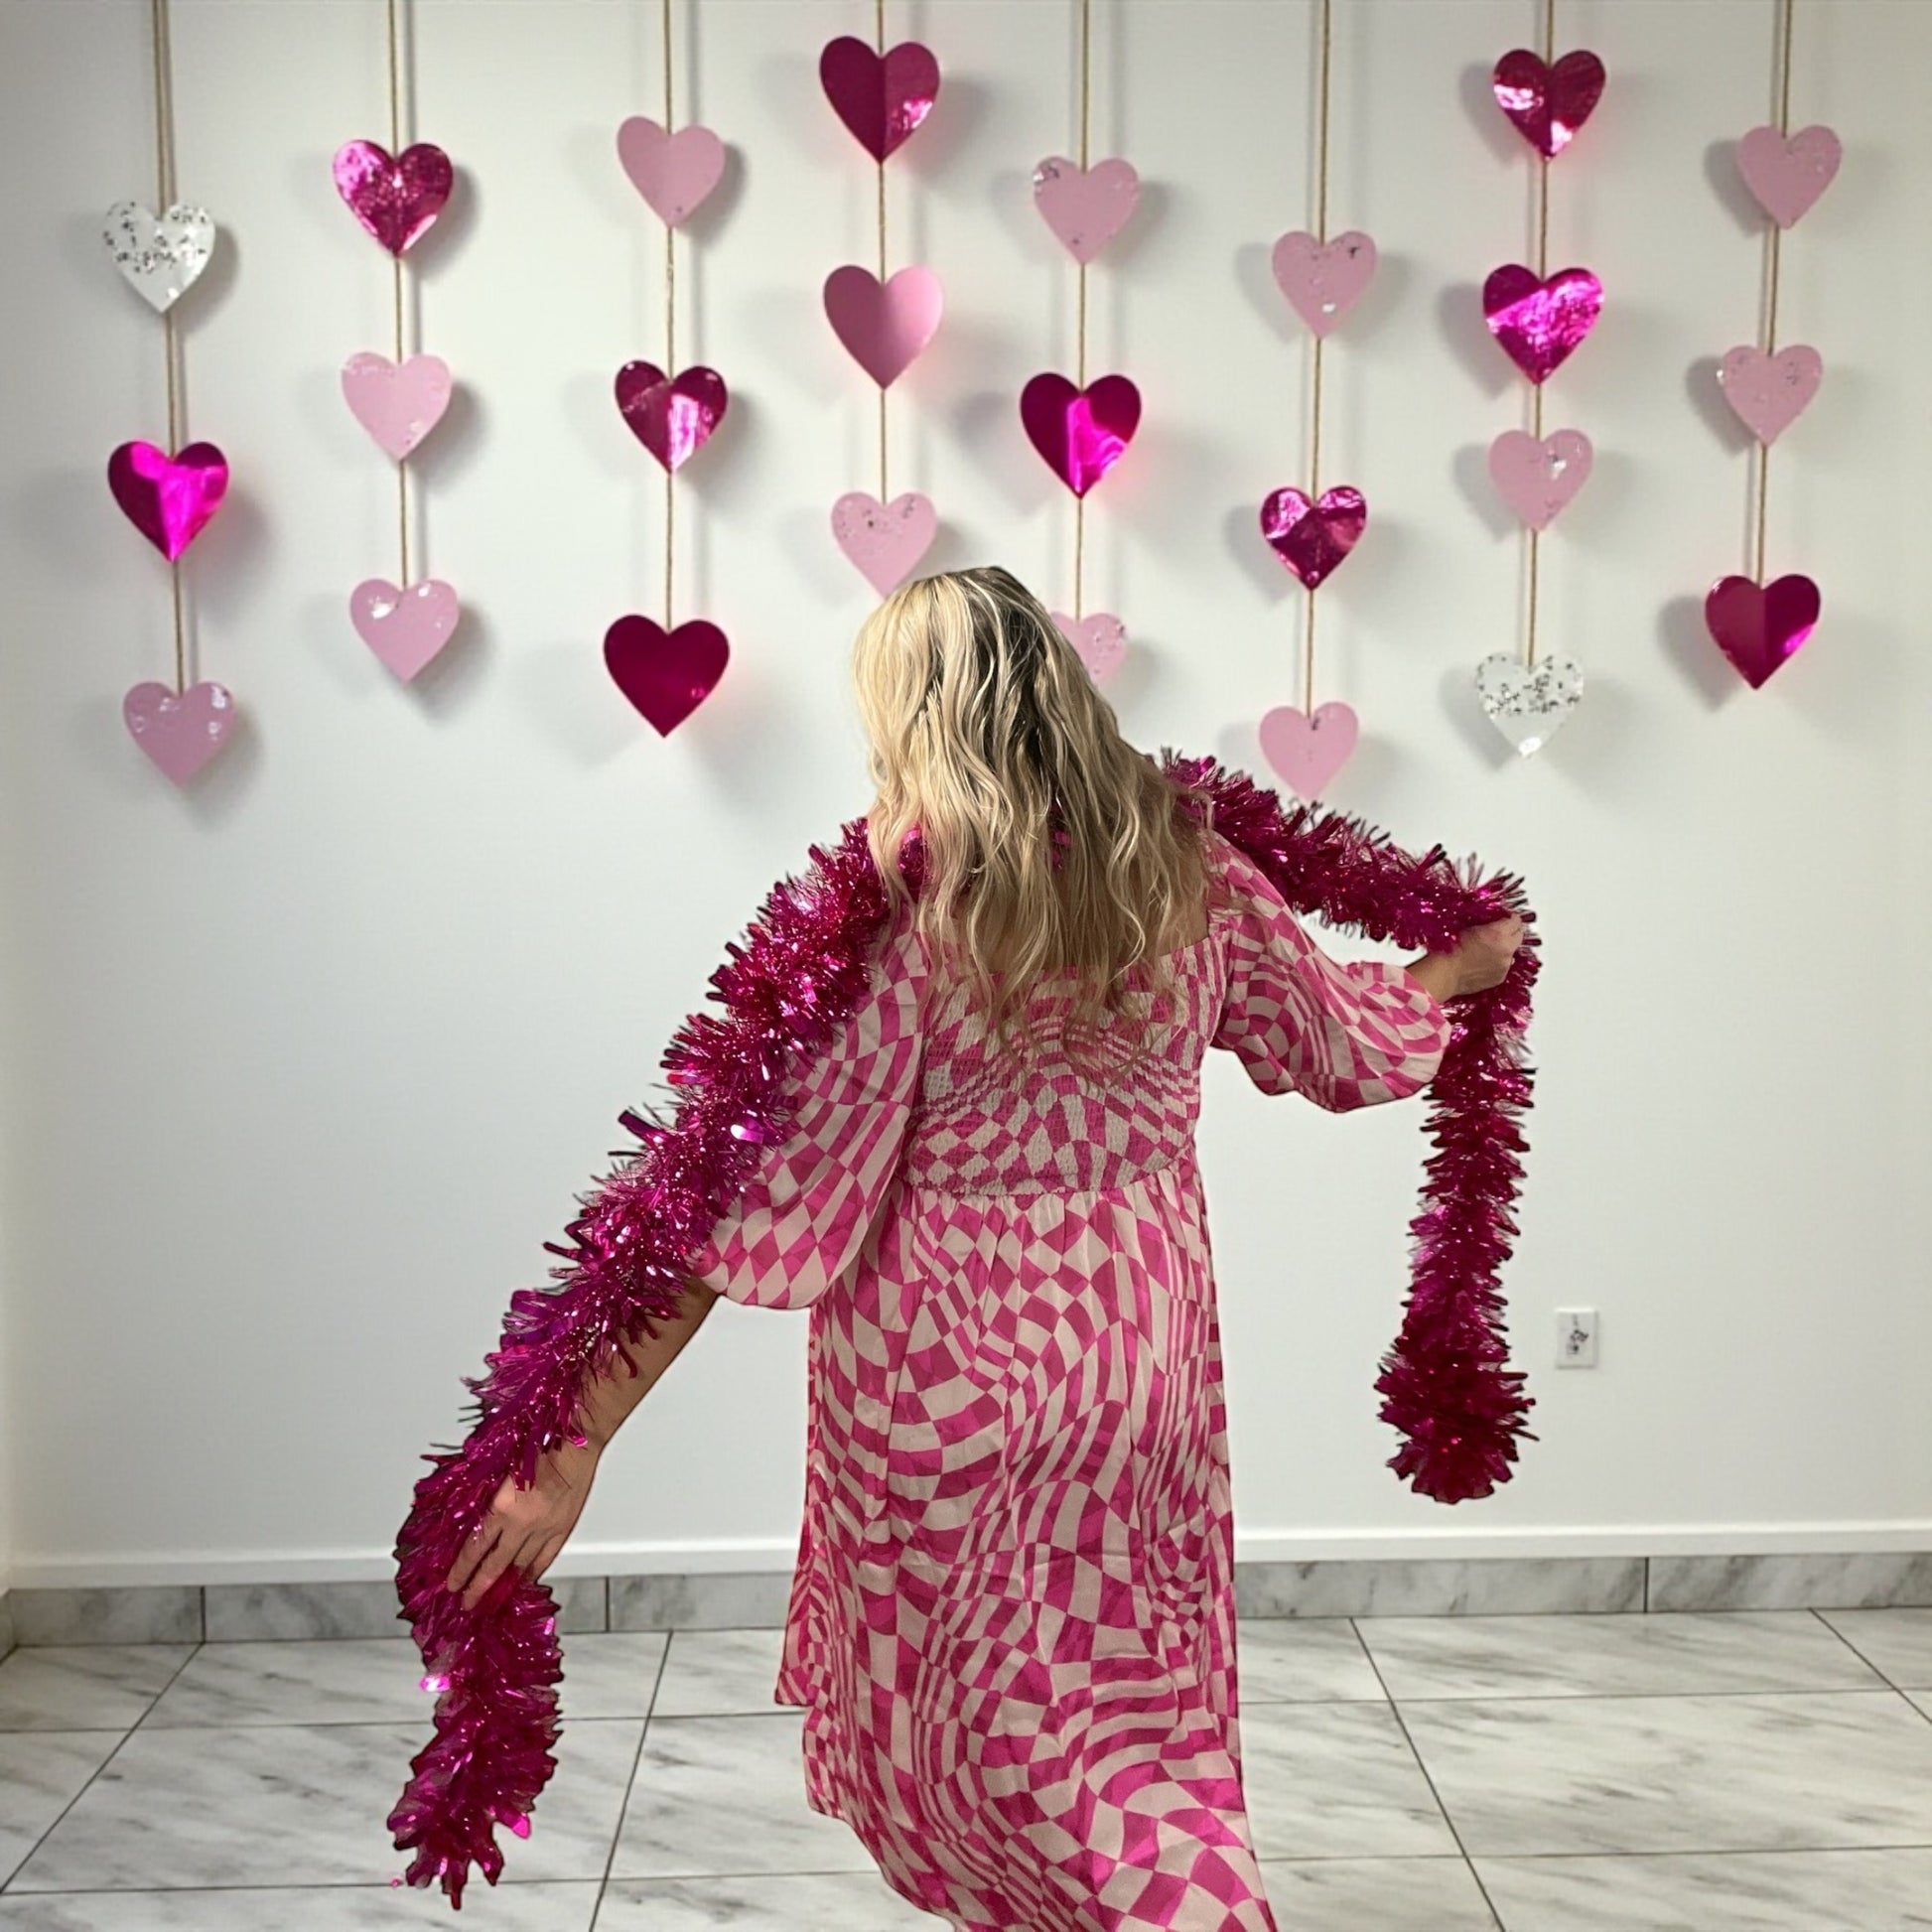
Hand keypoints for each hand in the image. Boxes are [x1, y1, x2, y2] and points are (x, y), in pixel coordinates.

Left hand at [444, 1439, 598, 1611]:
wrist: (576, 1441)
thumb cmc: (538, 1443)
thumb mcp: (500, 1468)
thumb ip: (486, 1495)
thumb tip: (470, 1515)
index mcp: (502, 1507)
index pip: (475, 1549)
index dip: (462, 1570)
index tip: (453, 1584)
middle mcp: (522, 1524)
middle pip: (495, 1565)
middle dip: (478, 1587)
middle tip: (467, 1603)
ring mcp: (545, 1529)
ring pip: (520, 1567)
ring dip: (505, 1584)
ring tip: (494, 1598)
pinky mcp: (563, 1528)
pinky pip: (546, 1558)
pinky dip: (534, 1572)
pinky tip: (526, 1580)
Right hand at [1450, 913, 1526, 994]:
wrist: (1444, 973)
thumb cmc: (1449, 950)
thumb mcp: (1466, 926)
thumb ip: (1485, 923)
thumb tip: (1491, 920)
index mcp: (1498, 933)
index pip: (1516, 920)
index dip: (1510, 917)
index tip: (1505, 917)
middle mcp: (1506, 950)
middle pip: (1519, 935)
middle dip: (1512, 931)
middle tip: (1502, 930)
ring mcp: (1505, 965)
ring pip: (1512, 952)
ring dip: (1504, 948)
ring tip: (1489, 948)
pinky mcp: (1500, 978)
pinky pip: (1504, 966)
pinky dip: (1498, 962)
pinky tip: (1484, 961)